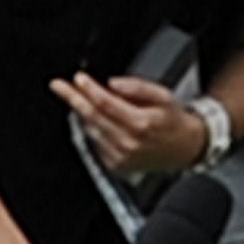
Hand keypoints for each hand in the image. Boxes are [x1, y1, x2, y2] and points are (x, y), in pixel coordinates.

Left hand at [52, 70, 206, 176]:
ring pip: (91, 130)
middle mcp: (128, 143)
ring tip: (78, 98)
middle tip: (58, 86)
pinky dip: (93, 128)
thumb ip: (138, 87)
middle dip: (73, 99)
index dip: (89, 89)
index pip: (106, 103)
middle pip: (92, 117)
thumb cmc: (173, 121)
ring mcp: (120, 156)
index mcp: (141, 124)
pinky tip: (99, 119)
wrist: (184, 148)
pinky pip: (96, 142)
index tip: (78, 78)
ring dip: (82, 113)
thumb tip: (113, 84)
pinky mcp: (116, 165)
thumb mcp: (163, 95)